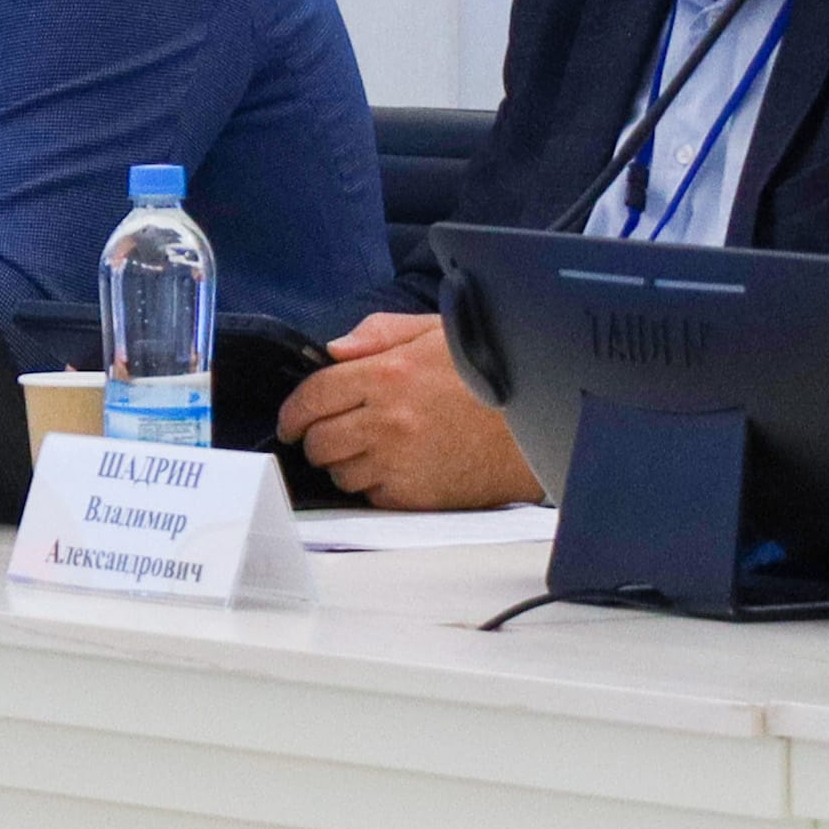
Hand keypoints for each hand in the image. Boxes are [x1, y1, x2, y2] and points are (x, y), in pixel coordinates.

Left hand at [275, 305, 546, 509]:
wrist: (537, 429)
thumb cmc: (491, 376)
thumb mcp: (438, 332)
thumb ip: (380, 333)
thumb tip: (334, 350)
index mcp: (387, 374)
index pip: (313, 396)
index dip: (294, 413)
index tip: (292, 422)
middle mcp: (386, 421)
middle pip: (318, 441)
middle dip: (315, 439)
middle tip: (329, 435)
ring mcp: (398, 462)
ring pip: (340, 473)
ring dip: (346, 463)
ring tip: (373, 449)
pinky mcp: (415, 496)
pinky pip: (370, 496)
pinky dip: (375, 485)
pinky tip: (399, 467)